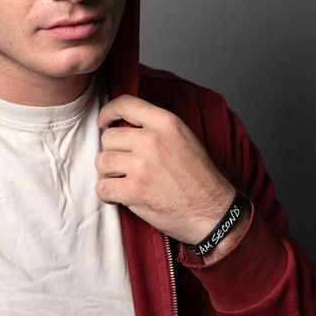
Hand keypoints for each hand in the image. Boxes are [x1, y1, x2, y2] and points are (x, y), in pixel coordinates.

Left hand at [96, 95, 241, 249]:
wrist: (213, 211)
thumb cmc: (199, 177)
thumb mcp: (184, 138)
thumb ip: (155, 127)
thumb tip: (122, 125)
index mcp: (166, 123)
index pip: (125, 104)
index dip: (108, 112)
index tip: (104, 122)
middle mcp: (152, 140)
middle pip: (108, 138)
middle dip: (113, 153)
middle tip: (127, 167)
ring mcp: (141, 166)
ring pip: (102, 162)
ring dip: (109, 174)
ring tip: (127, 181)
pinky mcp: (134, 191)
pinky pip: (102, 187)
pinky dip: (108, 194)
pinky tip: (122, 196)